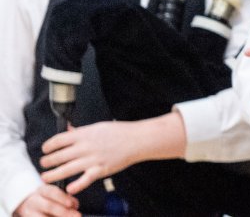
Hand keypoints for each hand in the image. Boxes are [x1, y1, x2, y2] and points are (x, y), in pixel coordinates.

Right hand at [12, 185, 79, 216]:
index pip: (51, 192)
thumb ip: (67, 199)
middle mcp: (34, 201)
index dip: (62, 198)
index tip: (71, 204)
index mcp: (42, 190)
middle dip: (64, 211)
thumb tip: (74, 206)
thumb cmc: (49, 200)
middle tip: (78, 215)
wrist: (30, 206)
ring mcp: (29, 212)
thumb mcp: (56, 195)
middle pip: (49, 206)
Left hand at [39, 115, 181, 194]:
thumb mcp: (97, 127)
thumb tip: (68, 128)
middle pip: (59, 156)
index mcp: (83, 134)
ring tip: (46, 177)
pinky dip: (77, 185)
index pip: (58, 140)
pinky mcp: (102, 169)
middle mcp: (85, 147)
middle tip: (44, 164)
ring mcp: (93, 159)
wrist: (138, 140)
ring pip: (67, 169)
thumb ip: (80, 131)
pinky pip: (86, 179)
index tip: (45, 150)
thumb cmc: (120, 132)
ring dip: (53, 174)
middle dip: (47, 161)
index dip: (48, 146)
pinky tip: (70, 189)